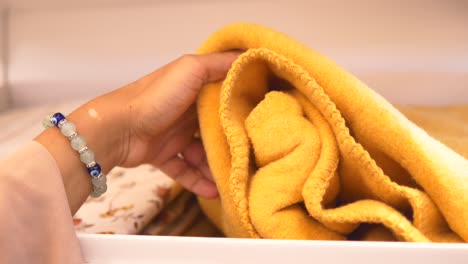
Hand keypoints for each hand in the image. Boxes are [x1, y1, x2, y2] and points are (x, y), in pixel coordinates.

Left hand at [36, 52, 239, 212]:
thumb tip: (248, 58)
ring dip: (216, 166)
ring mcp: (174, 134)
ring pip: (202, 153)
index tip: (263, 115)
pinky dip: (198, 181)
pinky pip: (184, 170)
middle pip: (215, 127)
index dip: (242, 103)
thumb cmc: (155, 97)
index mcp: (193, 87)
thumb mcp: (190, 70)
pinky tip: (213, 191)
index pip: (223, 95)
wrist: (116, 129)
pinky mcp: (163, 154)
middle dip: (232, 141)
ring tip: (234, 178)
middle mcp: (185, 109)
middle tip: (253, 154)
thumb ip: (218, 64)